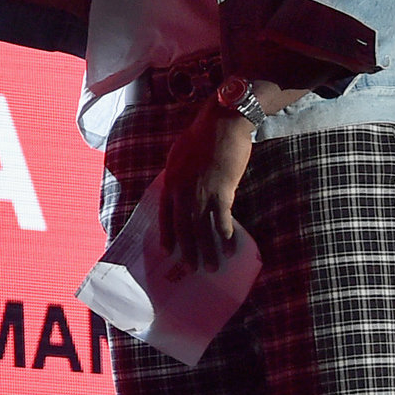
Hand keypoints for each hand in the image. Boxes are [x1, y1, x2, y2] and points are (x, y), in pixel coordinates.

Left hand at [157, 104, 253, 279]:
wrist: (222, 123)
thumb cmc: (202, 136)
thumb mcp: (178, 156)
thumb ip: (177, 176)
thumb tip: (177, 190)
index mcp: (170, 182)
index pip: (165, 216)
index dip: (167, 235)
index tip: (168, 252)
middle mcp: (182, 191)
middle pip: (183, 228)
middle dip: (187, 252)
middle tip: (190, 271)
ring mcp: (201, 193)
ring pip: (202, 229)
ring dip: (208, 251)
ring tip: (212, 268)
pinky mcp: (222, 191)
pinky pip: (223, 219)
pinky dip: (226, 235)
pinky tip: (230, 248)